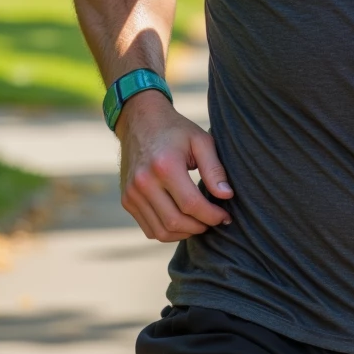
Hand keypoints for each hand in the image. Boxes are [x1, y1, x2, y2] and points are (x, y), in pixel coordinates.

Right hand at [116, 91, 232, 241]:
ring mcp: (132, 193)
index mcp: (165, 166)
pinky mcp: (126, 200)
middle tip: (214, 220)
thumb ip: (215, 169)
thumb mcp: (201, 141)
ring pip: (161, 231)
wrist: (139, 121)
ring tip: (200, 223)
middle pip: (176, 222)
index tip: (225, 216)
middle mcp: (144, 182)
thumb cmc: (175, 130)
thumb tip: (227, 196)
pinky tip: (182, 221)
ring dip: (185, 233)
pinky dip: (168, 231)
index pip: (191, 205)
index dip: (212, 216)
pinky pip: (149, 229)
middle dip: (201, 227)